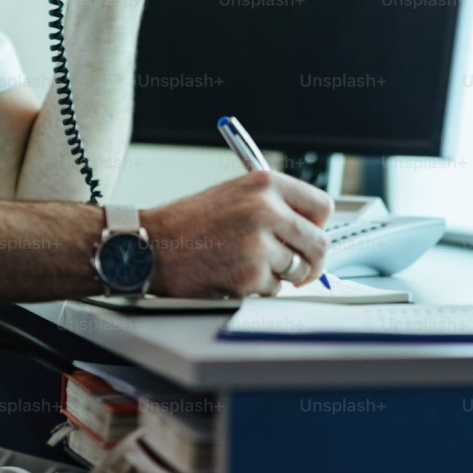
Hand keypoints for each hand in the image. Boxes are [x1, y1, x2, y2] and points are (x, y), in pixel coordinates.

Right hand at [143, 172, 333, 298]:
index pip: (321, 205)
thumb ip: (273, 204)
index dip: (316, 224)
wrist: (151, 245)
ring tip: (247, 263)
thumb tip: (309, 227)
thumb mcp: (233, 195)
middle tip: (292, 265)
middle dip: (308, 259)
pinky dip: (258, 289)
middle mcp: (265, 208)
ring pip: (299, 269)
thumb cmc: (188, 223)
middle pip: (319, 243)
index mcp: (263, 183)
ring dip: (280, 275)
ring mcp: (259, 243)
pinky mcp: (252, 274)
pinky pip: (275, 290)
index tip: (307, 233)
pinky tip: (233, 274)